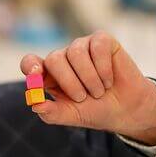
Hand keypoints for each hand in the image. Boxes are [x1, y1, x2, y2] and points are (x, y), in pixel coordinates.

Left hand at [20, 31, 155, 144]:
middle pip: (54, 59)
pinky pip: (97, 47)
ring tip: (99, 92)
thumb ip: (51, 112)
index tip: (36, 75)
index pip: (29, 63)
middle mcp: (62, 58)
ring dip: (89, 78)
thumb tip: (35, 104)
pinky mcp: (101, 40)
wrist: (126, 109)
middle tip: (83, 97)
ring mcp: (81, 47)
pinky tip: (109, 80)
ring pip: (75, 53)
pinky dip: (103, 67)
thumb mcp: (70, 116)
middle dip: (69, 81)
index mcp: (49, 75)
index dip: (30, 66)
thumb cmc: (94, 111)